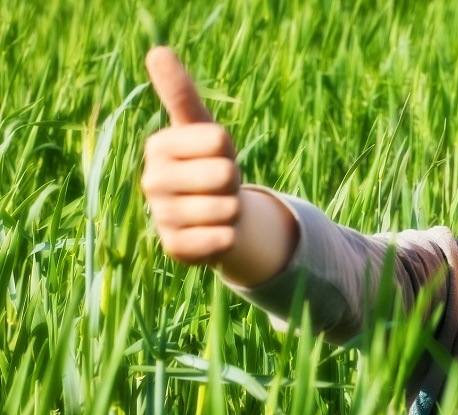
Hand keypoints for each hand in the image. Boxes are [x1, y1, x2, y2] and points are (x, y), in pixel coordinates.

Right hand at [142, 46, 241, 264]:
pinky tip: (219, 232)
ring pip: (226, 209)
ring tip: (218, 207)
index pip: (219, 140)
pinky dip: (229, 236)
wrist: (215, 216)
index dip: (230, 150)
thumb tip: (157, 51)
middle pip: (224, 174)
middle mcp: (152, 181)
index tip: (217, 154)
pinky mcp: (175, 249)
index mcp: (158, 146)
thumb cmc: (209, 163)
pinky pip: (220, 240)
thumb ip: (181, 93)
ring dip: (233, 209)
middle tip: (220, 184)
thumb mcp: (201, 127)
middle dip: (234, 180)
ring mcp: (161, 217)